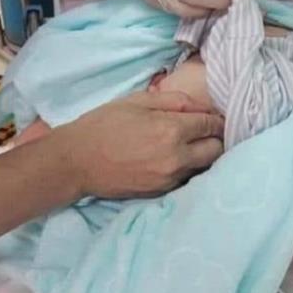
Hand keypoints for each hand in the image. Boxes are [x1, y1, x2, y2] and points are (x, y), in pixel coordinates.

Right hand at [50, 91, 224, 197]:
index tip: (215, 118)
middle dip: (217, 139)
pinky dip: (188, 169)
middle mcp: (176, 157)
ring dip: (204, 156)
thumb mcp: (137, 101)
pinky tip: (177, 160)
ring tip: (194, 146)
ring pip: (204, 167)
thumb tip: (199, 106)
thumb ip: (173, 100)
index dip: (217, 120)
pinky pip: (186, 179)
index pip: (211, 126)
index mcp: (171, 130)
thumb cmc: (104, 125)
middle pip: (216, 151)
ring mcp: (169, 178)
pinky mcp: (161, 192)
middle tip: (208, 132)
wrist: (76, 161)